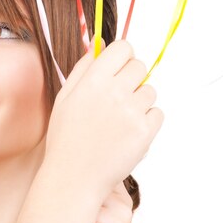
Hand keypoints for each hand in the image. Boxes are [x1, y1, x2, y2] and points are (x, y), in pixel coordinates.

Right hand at [44, 39, 162, 197]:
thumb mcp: (65, 97)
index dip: (122, 57)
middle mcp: (113, 92)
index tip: (117, 70)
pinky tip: (128, 133)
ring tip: (120, 120)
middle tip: (118, 98)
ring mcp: (131, 112)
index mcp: (92, 80)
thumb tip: (99, 44)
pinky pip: (158, 113)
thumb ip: (83, 68)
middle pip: (140, 66)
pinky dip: (147, 121)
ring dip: (140, 101)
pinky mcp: (145, 132)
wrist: (74, 177)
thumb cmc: (66, 137)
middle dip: (132, 78)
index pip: (123, 47)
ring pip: (150, 90)